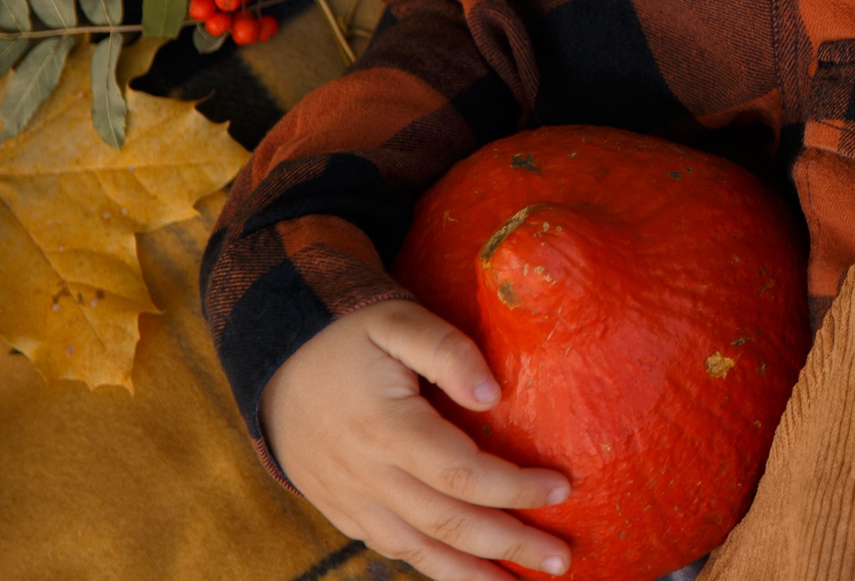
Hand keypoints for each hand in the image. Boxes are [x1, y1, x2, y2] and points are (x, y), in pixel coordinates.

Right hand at [264, 299, 572, 580]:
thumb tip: (493, 394)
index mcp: (386, 428)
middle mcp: (366, 474)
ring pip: (417, 550)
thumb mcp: (397, 320)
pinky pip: (390, 547)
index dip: (513, 488)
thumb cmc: (346, 332)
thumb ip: (447, 350)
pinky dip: (431, 564)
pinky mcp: (340, 508)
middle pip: (447, 523)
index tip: (562, 488)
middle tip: (560, 560)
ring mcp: (349, 498)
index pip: (461, 473)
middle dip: (508, 544)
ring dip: (471, 573)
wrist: (272, 355)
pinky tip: (465, 572)